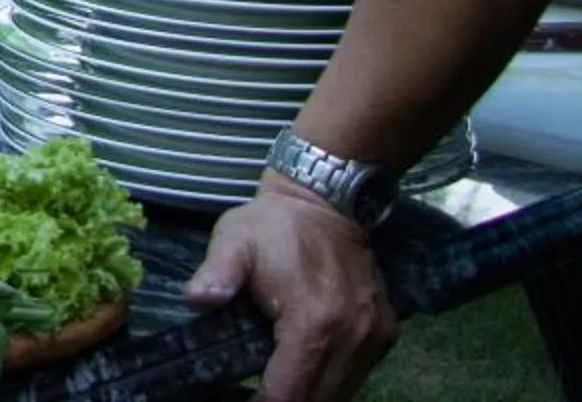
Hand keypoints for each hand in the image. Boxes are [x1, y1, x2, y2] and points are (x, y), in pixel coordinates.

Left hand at [186, 181, 398, 401]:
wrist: (327, 200)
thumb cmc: (274, 224)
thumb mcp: (234, 240)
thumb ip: (216, 274)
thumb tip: (197, 299)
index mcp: (314, 322)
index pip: (289, 392)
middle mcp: (352, 338)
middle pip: (319, 401)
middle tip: (255, 396)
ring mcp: (373, 337)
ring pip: (342, 394)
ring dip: (311, 396)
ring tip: (277, 389)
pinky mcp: (384, 333)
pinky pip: (357, 376)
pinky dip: (331, 383)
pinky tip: (306, 375)